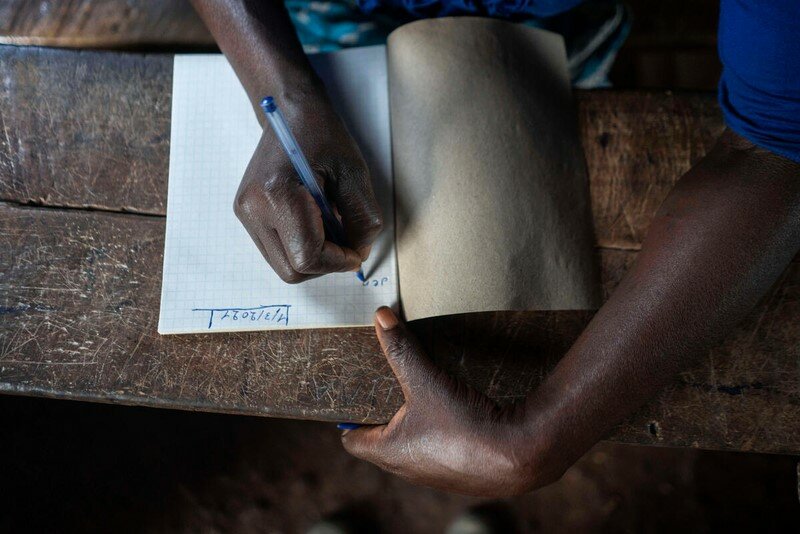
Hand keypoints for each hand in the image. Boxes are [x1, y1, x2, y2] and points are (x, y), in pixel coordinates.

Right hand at [234, 95, 382, 282]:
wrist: (288, 111)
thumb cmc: (322, 134)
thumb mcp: (354, 173)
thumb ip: (362, 219)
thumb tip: (359, 252)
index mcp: (276, 194)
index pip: (307, 256)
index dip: (339, 261)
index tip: (358, 251)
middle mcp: (253, 209)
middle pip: (293, 271)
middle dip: (326, 264)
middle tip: (347, 241)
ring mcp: (246, 214)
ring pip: (284, 267)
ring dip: (314, 259)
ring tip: (330, 227)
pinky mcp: (247, 216)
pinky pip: (277, 252)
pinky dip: (301, 249)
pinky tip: (315, 223)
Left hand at [341, 307, 561, 496]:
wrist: (520, 455)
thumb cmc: (464, 423)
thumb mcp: (426, 381)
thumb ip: (402, 349)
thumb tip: (381, 318)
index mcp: (388, 452)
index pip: (352, 441)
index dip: (350, 420)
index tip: (355, 398)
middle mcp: (407, 469)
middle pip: (381, 443)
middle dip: (383, 418)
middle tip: (388, 389)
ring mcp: (435, 477)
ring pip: (412, 450)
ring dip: (413, 428)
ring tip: (421, 398)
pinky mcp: (462, 476)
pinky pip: (440, 455)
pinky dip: (439, 437)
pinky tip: (454, 417)